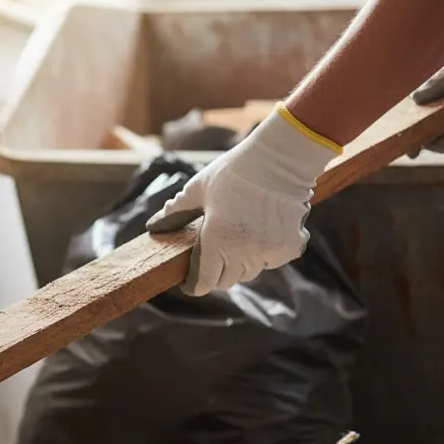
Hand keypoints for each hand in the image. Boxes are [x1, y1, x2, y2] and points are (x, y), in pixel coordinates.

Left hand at [144, 105, 338, 297]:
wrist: (281, 158)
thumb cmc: (236, 171)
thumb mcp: (199, 189)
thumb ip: (176, 212)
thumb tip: (153, 226)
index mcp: (217, 239)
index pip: (204, 283)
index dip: (195, 285)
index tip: (191, 281)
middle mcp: (243, 252)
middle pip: (226, 281)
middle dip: (217, 272)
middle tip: (214, 253)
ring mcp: (269, 252)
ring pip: (249, 273)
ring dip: (241, 263)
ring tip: (238, 238)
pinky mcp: (290, 248)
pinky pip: (271, 262)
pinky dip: (265, 253)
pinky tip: (262, 231)